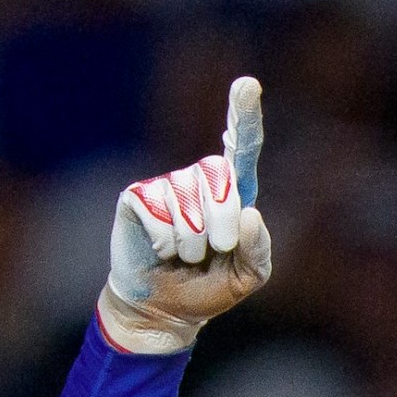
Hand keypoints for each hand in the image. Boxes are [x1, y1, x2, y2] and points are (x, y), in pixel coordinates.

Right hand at [99, 75, 270, 354]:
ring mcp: (167, 186)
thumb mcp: (246, 277)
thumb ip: (257, 250)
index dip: (244, 115)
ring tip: (183, 255)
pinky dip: (165, 242)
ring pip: (189, 205)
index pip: (242, 147)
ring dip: (191, 244)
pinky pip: (160, 214)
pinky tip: (160, 249)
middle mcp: (200, 180)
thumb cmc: (207, 288)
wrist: (163, 311)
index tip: (247, 85)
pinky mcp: (138, 197)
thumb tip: (248, 214)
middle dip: (221, 226)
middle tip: (211, 252)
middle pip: (221, 181)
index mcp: (233, 192)